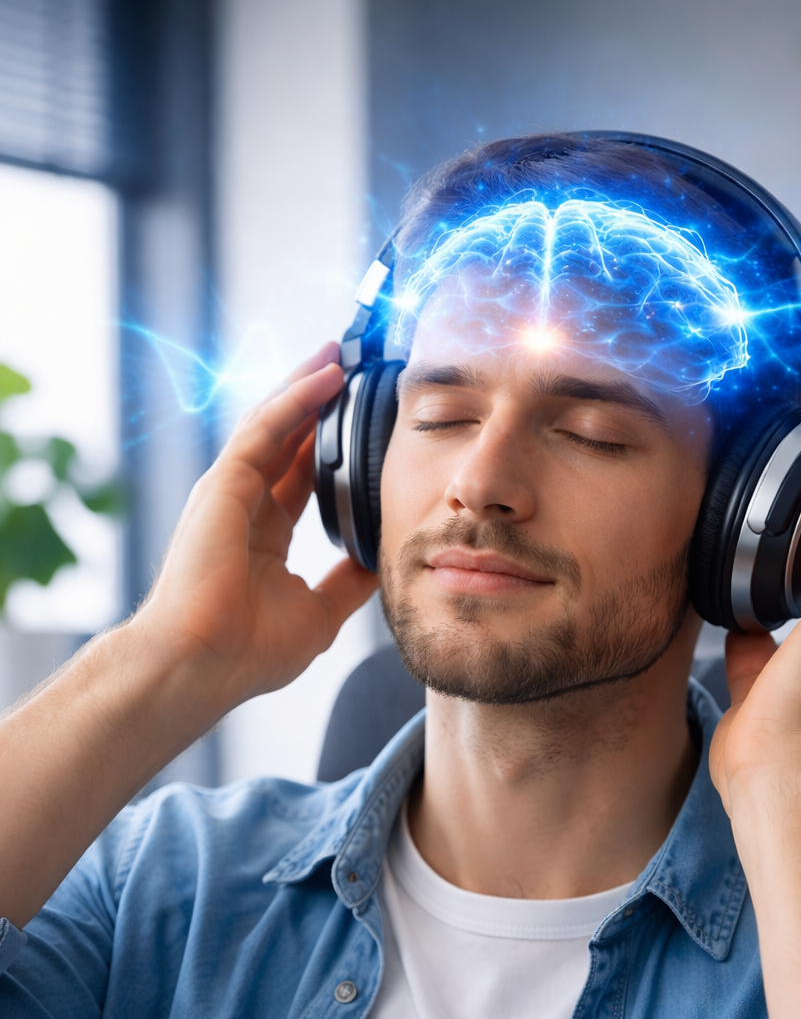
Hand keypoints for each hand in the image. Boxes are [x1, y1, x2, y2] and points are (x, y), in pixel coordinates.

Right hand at [136, 344, 377, 715]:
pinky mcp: (222, 485)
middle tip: (355, 366)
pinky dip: (294, 400)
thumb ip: (348, 583)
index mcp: (263, 537)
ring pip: (272, 423)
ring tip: (342, 352)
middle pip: (285, 439)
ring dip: (306, 386)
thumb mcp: (319, 613)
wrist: (200, 666)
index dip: (329, 446)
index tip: (363, 419)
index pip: (300, 476)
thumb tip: (383, 563)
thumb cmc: (247, 652)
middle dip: (317, 402)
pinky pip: (262, 430)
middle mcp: (242, 507)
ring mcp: (228, 493)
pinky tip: (325, 376)